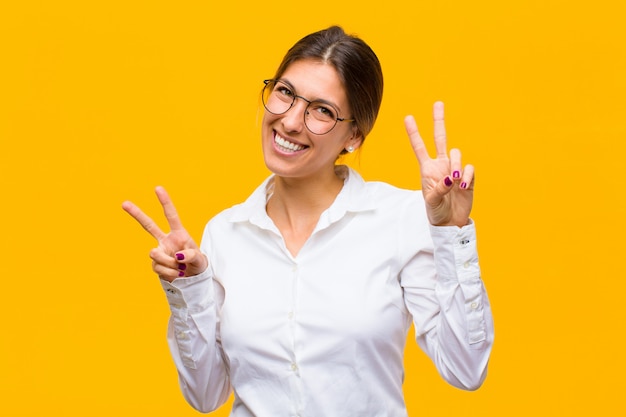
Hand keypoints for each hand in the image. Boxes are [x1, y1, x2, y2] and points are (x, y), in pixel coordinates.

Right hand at [122, 186, 207, 281]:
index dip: (165, 202)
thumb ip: (191, 255)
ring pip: (154, 254)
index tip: (158, 188)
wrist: (193, 279)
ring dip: (169, 263)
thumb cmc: (198, 265)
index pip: (171, 216)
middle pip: (148, 225)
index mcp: (178, 234)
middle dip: (136, 214)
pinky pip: (157, 267)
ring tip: (181, 268)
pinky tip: (177, 274)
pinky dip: (169, 273)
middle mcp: (166, 240)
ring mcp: (159, 252)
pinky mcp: (156, 264)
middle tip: (124, 203)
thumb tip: (177, 256)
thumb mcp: (200, 260)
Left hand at [404, 101, 473, 226]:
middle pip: (440, 138)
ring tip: (454, 181)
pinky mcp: (467, 177)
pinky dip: (466, 176)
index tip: (408, 117)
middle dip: (438, 121)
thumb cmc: (436, 211)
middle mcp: (440, 165)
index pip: (419, 147)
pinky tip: (463, 187)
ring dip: (455, 165)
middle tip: (438, 103)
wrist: (451, 222)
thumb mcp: (432, 201)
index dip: (414, 133)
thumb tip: (450, 178)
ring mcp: (454, 169)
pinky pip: (469, 168)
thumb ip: (439, 189)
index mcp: (427, 169)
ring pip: (457, 154)